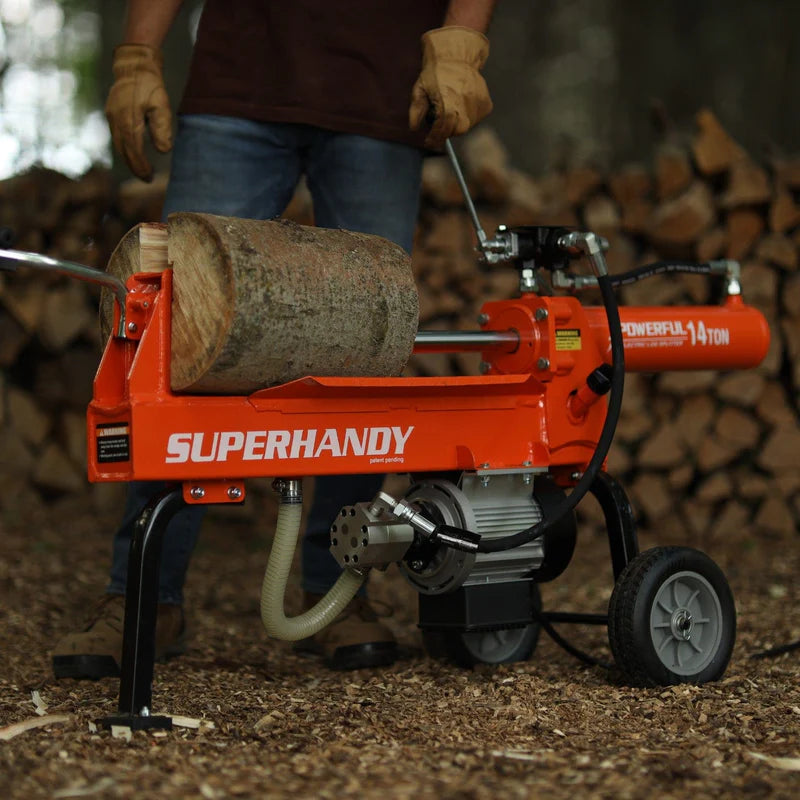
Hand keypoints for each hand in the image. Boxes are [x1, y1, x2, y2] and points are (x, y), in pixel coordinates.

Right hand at [105, 44, 172, 181]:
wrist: (134, 66)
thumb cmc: (151, 86)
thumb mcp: (162, 106)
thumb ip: (162, 128)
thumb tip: (163, 151)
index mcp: (128, 119)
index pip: (134, 149)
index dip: (141, 165)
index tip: (150, 177)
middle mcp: (116, 119)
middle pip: (124, 151)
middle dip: (135, 167)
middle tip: (147, 179)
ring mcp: (111, 116)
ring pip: (118, 145)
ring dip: (129, 160)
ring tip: (141, 171)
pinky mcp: (111, 113)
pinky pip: (116, 137)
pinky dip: (125, 149)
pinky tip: (133, 154)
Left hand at [408, 26, 492, 148]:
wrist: (457, 57)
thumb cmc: (435, 74)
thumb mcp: (419, 89)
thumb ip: (416, 110)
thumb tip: (414, 128)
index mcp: (448, 98)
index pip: (443, 126)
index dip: (435, 137)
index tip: (428, 142)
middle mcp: (466, 101)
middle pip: (457, 130)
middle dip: (446, 131)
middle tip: (439, 122)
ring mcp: (478, 103)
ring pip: (467, 126)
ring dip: (457, 123)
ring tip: (451, 106)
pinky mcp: (487, 104)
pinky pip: (475, 120)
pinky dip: (467, 118)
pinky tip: (461, 105)